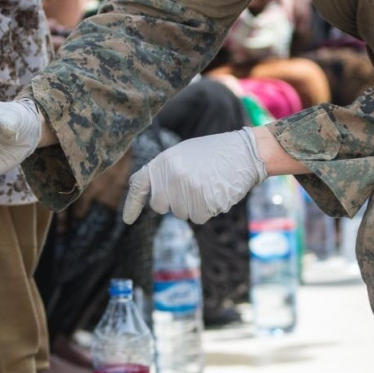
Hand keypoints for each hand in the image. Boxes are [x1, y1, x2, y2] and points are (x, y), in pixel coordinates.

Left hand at [122, 127, 267, 224]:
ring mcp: (187, 189)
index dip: (132, 205)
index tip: (128, 220)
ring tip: (208, 184)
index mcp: (163, 161)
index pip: (139, 185)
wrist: (245, 152)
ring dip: (194, 206)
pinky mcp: (204, 201)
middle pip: (160, 206)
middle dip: (173, 203)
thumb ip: (166, 172)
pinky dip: (207, 210)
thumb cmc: (214, 153)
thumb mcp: (184, 154)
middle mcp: (172, 175)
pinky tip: (216, 192)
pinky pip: (198, 217)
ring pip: (181, 214)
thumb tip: (155, 197)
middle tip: (191, 187)